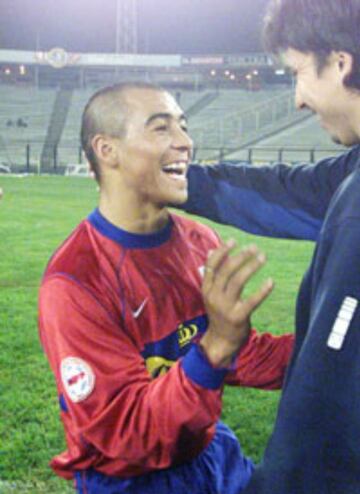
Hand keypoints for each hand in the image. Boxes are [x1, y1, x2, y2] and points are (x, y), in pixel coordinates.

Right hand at [200, 240, 273, 366]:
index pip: (212, 266)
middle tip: (254, 247)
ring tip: (262, 257)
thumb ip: (212, 274)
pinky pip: (251, 301)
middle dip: (240, 256)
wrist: (220, 341)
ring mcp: (225, 307)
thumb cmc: (219, 313)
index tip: (233, 241)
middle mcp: (214, 296)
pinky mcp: (238, 317)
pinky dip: (262, 291)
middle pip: (226, 271)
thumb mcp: (211, 293)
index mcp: (206, 289)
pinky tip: (271, 281)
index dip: (222, 251)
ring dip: (251, 267)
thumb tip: (210, 251)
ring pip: (238, 282)